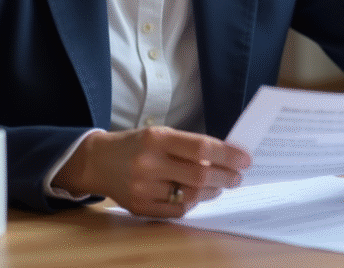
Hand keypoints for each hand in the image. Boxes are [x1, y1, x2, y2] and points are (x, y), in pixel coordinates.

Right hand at [53, 126, 250, 217]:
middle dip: (226, 177)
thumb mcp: (160, 134)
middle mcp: (148, 163)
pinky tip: (197, 196)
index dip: (228, 155)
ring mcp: (143, 188)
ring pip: (190, 196)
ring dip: (212, 192)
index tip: (245, 159)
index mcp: (157, 138)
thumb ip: (189, 146)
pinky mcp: (140, 207)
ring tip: (220, 186)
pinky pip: (176, 210)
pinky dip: (192, 203)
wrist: (98, 162)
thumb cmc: (137, 144)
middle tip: (238, 177)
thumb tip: (226, 158)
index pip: (201, 148)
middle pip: (200, 175)